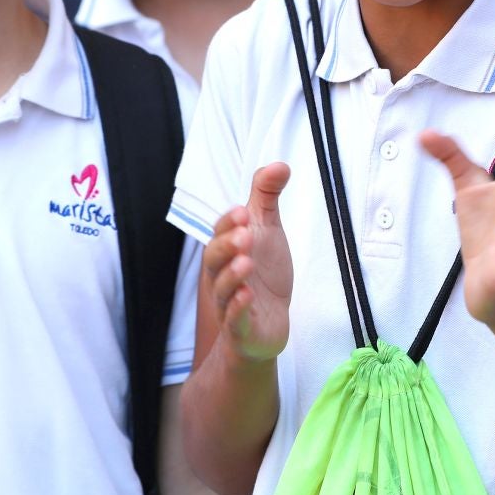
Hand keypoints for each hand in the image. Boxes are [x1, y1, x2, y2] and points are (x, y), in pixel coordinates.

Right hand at [205, 164, 293, 361]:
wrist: (266, 326)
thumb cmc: (263, 275)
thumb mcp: (267, 231)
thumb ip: (267, 197)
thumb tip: (279, 164)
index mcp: (227, 251)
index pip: (220, 233)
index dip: (228, 223)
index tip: (244, 211)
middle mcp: (223, 276)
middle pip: (214, 260)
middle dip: (226, 246)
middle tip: (244, 233)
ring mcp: (230, 305)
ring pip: (222, 290)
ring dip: (232, 276)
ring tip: (247, 262)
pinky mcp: (242, 330)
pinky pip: (234, 321)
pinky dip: (238, 309)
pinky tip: (248, 296)